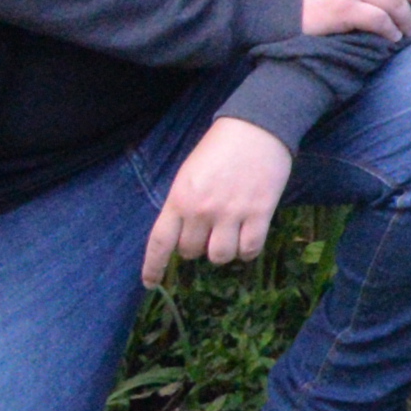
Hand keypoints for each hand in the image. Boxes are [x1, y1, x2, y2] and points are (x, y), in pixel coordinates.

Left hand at [142, 117, 292, 283]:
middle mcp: (202, 210)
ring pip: (219, 256)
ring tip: (229, 235)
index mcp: (180, 198)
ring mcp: (231, 213)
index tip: (151, 283)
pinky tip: (248, 239)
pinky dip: (247, 251)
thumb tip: (186, 234)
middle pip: (191, 252)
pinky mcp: (260, 212)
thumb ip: (183, 204)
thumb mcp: (189, 174)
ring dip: (222, 251)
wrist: (257, 127)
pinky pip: (250, 249)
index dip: (153, 267)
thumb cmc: (219, 148)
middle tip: (208, 231)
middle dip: (197, 247)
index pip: (160, 242)